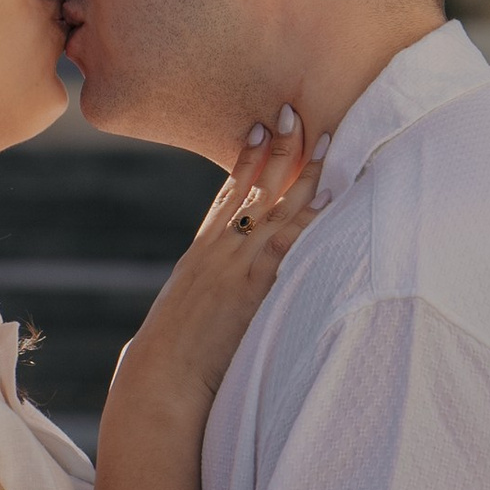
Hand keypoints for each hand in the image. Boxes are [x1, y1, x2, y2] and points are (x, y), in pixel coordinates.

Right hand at [113, 108, 329, 419]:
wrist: (161, 376)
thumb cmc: (172, 353)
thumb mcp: (186, 306)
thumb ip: (206, 286)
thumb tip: (218, 286)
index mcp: (202, 251)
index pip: (229, 192)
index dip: (246, 156)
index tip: (260, 126)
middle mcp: (219, 250)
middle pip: (255, 187)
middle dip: (278, 149)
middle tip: (295, 113)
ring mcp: (236, 267)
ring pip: (277, 208)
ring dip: (304, 174)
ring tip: (325, 141)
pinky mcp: (253, 290)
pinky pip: (287, 247)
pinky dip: (308, 222)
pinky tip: (328, 202)